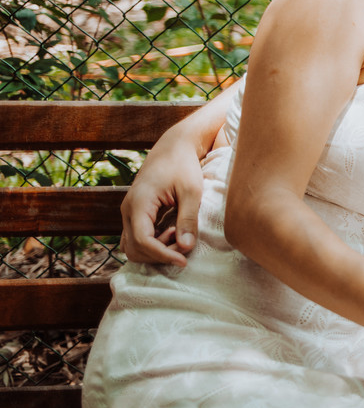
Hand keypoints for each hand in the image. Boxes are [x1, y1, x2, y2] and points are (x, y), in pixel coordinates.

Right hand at [120, 139, 205, 265]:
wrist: (173, 147)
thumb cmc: (183, 165)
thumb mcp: (192, 191)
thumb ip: (188, 219)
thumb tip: (186, 247)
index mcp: (138, 203)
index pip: (142, 241)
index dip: (162, 255)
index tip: (183, 260)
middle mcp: (128, 210)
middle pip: (133, 248)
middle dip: (158, 254)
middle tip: (183, 246)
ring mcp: (129, 212)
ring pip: (132, 246)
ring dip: (154, 250)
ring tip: (178, 236)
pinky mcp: (136, 213)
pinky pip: (137, 237)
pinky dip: (153, 243)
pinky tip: (172, 233)